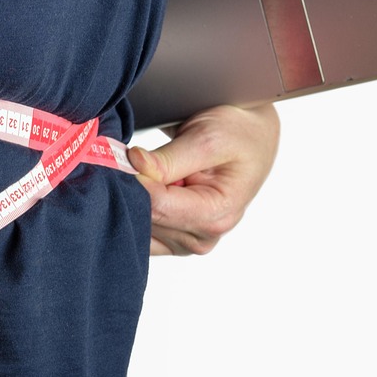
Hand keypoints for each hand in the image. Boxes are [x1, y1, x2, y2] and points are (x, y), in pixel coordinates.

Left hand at [128, 104, 278, 255]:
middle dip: (133, 188)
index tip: (127, 155)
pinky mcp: (175, 239)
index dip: (136, 179)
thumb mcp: (207, 138)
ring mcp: (188, 241)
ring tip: (151, 170)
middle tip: (133, 159)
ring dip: (134, 198)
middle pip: (146, 218)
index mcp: (216, 214)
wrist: (249, 138)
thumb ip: (169, 158)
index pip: (157, 206)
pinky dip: (135, 209)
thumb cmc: (237, 135)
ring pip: (139, 225)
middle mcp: (204, 236)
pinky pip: (141, 232)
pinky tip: (146, 187)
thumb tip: (134, 165)